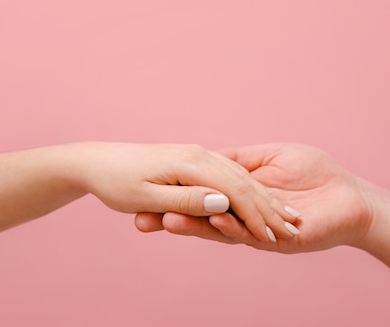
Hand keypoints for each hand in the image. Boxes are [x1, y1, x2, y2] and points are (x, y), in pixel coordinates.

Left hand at [70, 142, 298, 242]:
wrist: (96, 160)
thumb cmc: (116, 182)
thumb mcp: (147, 196)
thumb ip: (187, 200)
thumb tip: (221, 203)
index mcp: (191, 165)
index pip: (235, 191)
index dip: (256, 214)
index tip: (276, 234)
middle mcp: (199, 156)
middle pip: (243, 182)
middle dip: (268, 205)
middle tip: (294, 226)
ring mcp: (197, 154)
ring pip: (239, 175)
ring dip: (262, 196)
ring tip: (285, 214)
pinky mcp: (193, 157)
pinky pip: (228, 170)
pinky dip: (246, 186)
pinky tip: (257, 196)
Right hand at [138, 143, 375, 252]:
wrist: (349, 196)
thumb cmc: (313, 171)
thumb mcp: (268, 156)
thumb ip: (239, 159)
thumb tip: (211, 156)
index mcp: (238, 194)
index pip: (199, 195)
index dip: (172, 197)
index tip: (140, 196)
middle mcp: (242, 214)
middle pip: (201, 215)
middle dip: (171, 217)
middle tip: (139, 219)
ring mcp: (257, 229)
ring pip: (219, 228)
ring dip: (193, 224)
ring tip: (165, 220)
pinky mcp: (275, 241)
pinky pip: (248, 234)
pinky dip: (230, 226)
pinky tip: (213, 217)